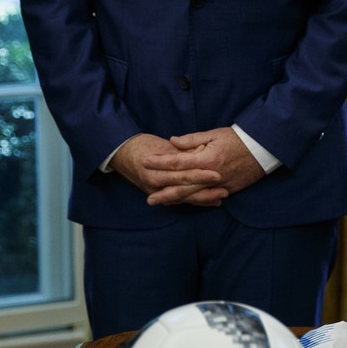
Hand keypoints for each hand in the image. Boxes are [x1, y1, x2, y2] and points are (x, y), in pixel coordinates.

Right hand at [109, 133, 223, 200]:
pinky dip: (195, 201)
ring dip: (203, 199)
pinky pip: (179, 201)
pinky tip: (211, 202)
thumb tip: (201, 151)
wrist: (121, 154)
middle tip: (225, 191)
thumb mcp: (162, 145)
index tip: (217, 174)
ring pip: (183, 198)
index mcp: (155, 168)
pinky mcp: (158, 195)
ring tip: (221, 198)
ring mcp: (155, 191)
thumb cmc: (143, 145)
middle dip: (205, 191)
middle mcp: (155, 182)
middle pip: (184, 189)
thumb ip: (181, 150)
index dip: (200, 174)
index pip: (182, 172)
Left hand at [144, 127, 266, 207]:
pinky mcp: (228, 189)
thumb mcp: (214, 134)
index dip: (160, 162)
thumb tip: (172, 141)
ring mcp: (220, 184)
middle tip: (149, 199)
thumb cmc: (239, 138)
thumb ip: (192, 139)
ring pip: (194, 195)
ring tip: (163, 203)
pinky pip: (209, 198)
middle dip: (164, 192)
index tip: (146, 162)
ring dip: (177, 200)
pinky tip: (185, 203)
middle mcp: (211, 175)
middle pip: (183, 186)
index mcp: (207, 158)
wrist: (264, 148)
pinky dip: (195, 202)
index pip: (178, 162)